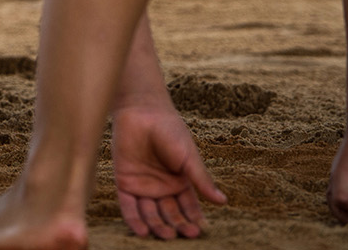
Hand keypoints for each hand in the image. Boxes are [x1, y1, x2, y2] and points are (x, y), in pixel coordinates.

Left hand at [111, 102, 226, 238]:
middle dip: (177, 225)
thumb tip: (223, 202)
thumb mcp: (188, 157)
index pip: (188, 207)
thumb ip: (201, 180)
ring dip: (157, 226)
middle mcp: (161, 188)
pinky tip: (142, 232)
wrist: (142, 111)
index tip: (199, 231)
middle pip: (170, 213)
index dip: (193, 219)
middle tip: (183, 234)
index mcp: (179, 182)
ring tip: (165, 235)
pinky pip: (129, 206)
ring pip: (150, 214)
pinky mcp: (124, 183)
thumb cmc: (169, 130)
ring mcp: (142, 187)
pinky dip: (134, 220)